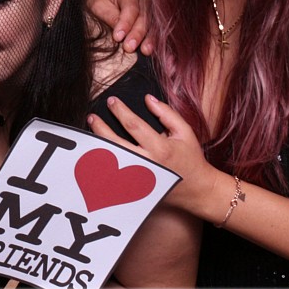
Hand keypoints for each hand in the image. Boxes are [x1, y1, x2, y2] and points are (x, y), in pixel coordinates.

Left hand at [85, 0, 152, 54]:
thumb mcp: (99, 6)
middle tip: (129, 47)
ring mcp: (148, 10)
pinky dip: (153, 40)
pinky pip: (154, 30)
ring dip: (149, 38)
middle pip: (144, 17)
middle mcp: (142, 0)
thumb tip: (119, 33)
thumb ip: (110, 17)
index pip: (131, 9)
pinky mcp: (150, 19)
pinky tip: (150, 49)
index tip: (118, 37)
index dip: (126, 23)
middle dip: (137, 34)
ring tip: (145, 50)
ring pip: (151, 24)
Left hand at [87, 95, 221, 214]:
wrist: (196, 190)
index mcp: (160, 148)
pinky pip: (115, 175)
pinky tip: (97, 153)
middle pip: (116, 143)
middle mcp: (147, 163)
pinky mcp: (136, 188)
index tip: (111, 101)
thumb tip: (148, 99)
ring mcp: (139, 178)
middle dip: (101, 128)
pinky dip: (104, 164)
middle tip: (93, 116)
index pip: (133, 124)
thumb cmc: (191, 159)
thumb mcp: (184, 132)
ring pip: (112, 159)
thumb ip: (166, 114)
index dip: (120, 111)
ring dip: (98, 145)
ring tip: (92, 132)